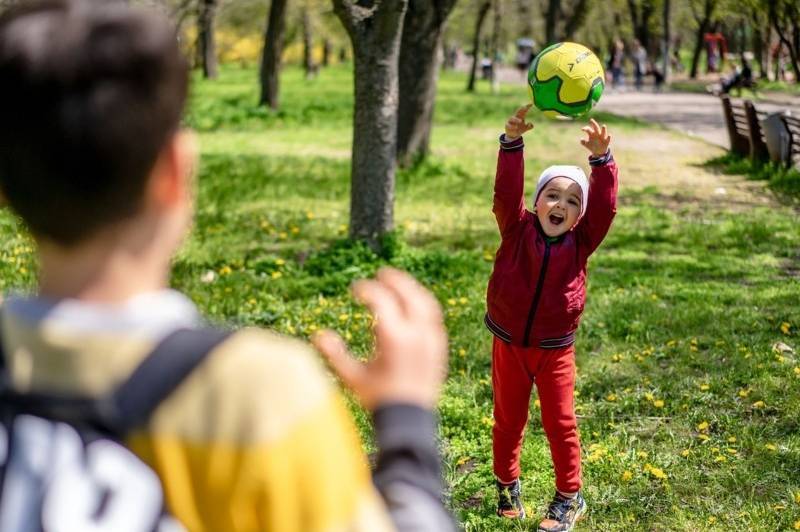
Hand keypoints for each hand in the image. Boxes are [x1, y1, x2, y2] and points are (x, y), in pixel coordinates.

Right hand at [312, 268, 447, 410]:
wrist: (411, 420)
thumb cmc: (379, 399)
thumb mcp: (353, 377)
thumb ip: (335, 355)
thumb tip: (317, 334)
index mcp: (394, 338)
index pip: (382, 300)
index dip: (366, 289)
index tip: (355, 289)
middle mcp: (417, 334)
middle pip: (408, 294)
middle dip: (394, 280)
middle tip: (381, 273)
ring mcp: (432, 339)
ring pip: (426, 302)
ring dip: (411, 288)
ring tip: (398, 283)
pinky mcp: (440, 346)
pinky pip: (434, 316)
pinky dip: (422, 303)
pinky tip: (413, 304)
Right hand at [505, 104, 533, 140]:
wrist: (512, 135)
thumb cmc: (519, 129)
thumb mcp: (525, 128)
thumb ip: (529, 126)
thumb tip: (531, 124)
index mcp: (520, 116)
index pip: (523, 110)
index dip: (527, 107)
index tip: (531, 104)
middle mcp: (515, 117)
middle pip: (518, 112)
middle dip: (521, 109)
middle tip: (525, 108)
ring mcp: (510, 121)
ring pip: (513, 118)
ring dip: (517, 119)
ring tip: (521, 121)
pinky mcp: (507, 126)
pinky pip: (509, 125)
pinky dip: (512, 126)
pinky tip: (516, 127)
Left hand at [580, 118, 610, 156]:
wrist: (599, 152)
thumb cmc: (592, 146)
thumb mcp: (587, 145)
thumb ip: (583, 142)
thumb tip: (581, 140)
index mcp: (592, 134)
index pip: (589, 129)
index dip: (586, 128)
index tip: (582, 129)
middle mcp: (598, 134)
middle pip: (596, 128)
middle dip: (594, 124)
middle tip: (591, 120)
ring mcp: (602, 137)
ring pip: (603, 132)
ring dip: (603, 129)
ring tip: (603, 126)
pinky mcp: (606, 141)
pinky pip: (608, 139)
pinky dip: (609, 137)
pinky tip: (609, 135)